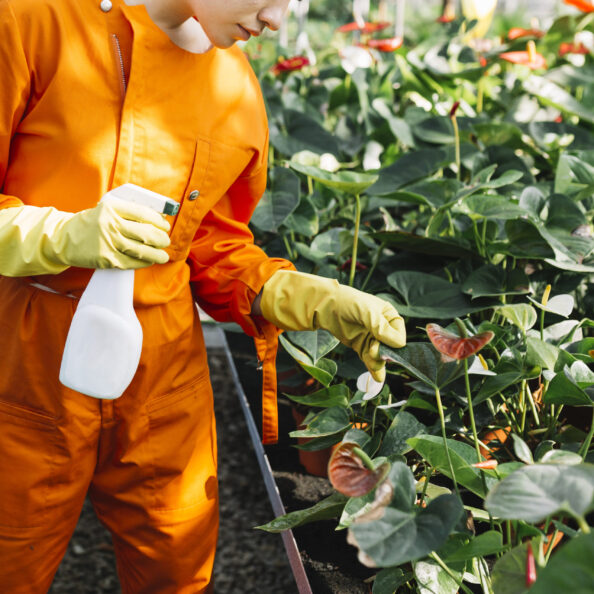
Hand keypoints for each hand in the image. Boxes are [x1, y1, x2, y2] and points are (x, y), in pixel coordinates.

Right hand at [0, 199, 170, 276]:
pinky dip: (143, 262)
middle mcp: (110, 224)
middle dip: (161, 239)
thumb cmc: (90, 223)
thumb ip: (128, 212)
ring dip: (157, 254)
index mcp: (111, 207)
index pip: (143, 213)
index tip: (165, 226)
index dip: (158, 221)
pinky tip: (149, 261)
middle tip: (166, 241)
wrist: (63, 239)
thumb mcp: (106, 210)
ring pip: (141, 250)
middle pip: (145, 233)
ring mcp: (108, 242)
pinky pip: (131, 262)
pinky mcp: (106, 258)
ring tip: (163, 256)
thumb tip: (157, 219)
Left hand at [260, 270, 405, 381]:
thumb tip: (398, 344)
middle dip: (384, 353)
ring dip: (377, 361)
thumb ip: (381, 327)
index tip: (384, 345)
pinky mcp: (361, 346)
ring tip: (371, 359)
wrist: (325, 306)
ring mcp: (372, 339)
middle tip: (373, 350)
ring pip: (380, 356)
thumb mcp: (367, 312)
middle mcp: (383, 329)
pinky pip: (369, 360)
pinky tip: (377, 377)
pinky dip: (373, 368)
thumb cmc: (348, 303)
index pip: (399, 334)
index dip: (394, 342)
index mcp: (389, 316)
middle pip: (390, 348)